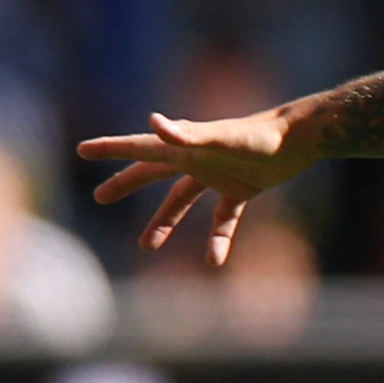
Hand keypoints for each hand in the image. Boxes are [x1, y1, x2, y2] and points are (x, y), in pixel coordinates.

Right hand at [77, 108, 311, 265]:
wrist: (301, 138)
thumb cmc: (260, 135)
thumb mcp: (221, 137)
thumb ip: (188, 134)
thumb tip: (154, 122)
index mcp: (185, 147)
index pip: (139, 147)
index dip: (111, 148)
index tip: (82, 150)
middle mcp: (197, 159)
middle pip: (152, 172)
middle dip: (126, 184)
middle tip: (100, 198)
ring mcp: (218, 174)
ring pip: (183, 200)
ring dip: (165, 221)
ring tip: (147, 246)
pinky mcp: (242, 188)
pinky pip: (224, 216)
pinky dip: (218, 236)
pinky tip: (213, 259)